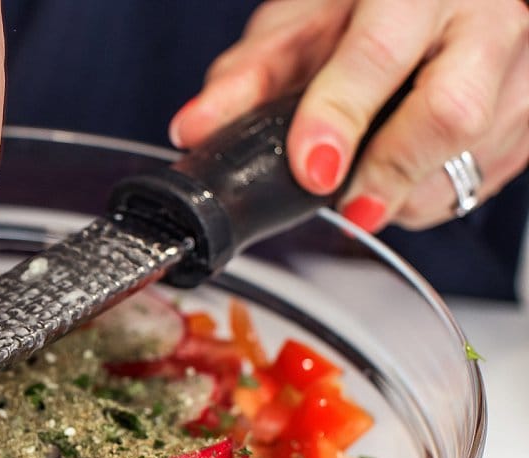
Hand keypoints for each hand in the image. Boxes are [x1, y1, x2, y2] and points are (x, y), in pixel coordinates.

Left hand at [169, 0, 528, 231]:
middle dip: (387, 173)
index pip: (379, 55)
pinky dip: (432, 194)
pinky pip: (485, 179)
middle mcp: (483, 21)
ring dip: (407, 191)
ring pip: (472, 155)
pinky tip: (404, 176)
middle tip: (344, 204)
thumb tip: (195, 129)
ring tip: (365, 184)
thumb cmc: (367, 9)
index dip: (340, 119)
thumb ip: (249, 77)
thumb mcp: (301, 26)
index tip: (313, 170)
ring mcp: (520, 68)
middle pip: (448, 113)